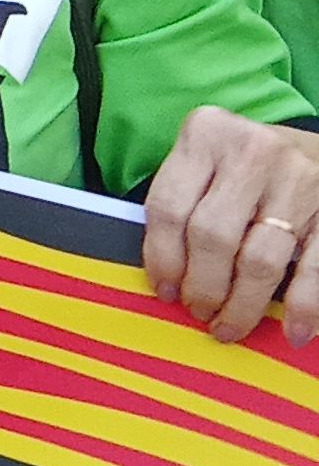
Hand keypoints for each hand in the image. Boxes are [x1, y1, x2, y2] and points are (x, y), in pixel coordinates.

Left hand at [143, 107, 318, 344]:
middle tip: (199, 311)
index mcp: (206, 135)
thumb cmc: (246, 165)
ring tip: (231, 325)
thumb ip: (185, 204)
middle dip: (202, 286)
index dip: (162, 259)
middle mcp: (253, 151)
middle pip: (212, 236)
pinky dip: (303, 306)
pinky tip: (292, 330)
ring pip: (259, 260)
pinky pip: (314, 268)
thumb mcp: (208, 163)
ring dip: (242, 304)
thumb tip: (168, 280)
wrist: (316, 148)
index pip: (169, 207)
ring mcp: (299, 179)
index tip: (165, 290)